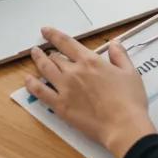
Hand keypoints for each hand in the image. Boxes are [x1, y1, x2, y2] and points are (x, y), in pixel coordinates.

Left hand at [25, 27, 155, 157]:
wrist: (123, 127)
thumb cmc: (129, 100)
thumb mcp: (130, 72)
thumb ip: (120, 56)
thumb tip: (115, 44)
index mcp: (89, 61)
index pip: (66, 42)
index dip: (53, 35)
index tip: (45, 31)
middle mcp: (74, 71)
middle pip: (55, 57)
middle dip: (48, 51)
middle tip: (43, 50)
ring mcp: (65, 89)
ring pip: (45, 70)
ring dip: (38, 60)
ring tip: (34, 55)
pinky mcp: (60, 106)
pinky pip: (41, 93)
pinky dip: (32, 85)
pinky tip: (27, 80)